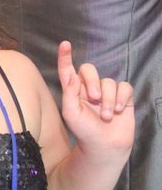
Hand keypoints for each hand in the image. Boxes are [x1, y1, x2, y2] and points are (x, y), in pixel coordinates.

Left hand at [57, 41, 133, 155]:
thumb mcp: (71, 113)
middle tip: (93, 99)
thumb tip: (71, 74)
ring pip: (108, 81)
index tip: (65, 44)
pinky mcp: (123, 96)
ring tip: (106, 116)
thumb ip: (69, 93)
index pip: (68, 70)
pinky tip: (118, 110)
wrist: (104, 145)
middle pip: (89, 70)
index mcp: (73, 90)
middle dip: (92, 82)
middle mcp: (89, 87)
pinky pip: (124, 87)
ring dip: (108, 99)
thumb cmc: (84, 130)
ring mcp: (107, 91)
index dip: (65, 57)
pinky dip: (121, 98)